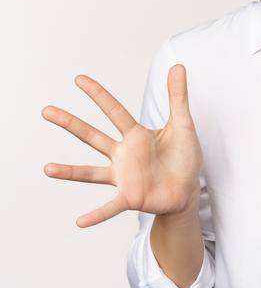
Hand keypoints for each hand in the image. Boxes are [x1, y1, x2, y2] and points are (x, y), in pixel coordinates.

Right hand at [41, 68, 202, 227]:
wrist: (188, 190)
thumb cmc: (184, 157)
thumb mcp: (184, 125)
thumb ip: (178, 97)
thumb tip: (177, 66)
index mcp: (136, 135)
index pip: (114, 111)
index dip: (98, 95)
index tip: (78, 79)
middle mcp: (124, 154)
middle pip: (93, 136)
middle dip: (71, 124)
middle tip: (46, 111)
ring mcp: (124, 176)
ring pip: (91, 172)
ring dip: (70, 172)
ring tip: (47, 169)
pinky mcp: (131, 196)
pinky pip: (110, 206)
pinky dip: (97, 214)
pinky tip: (80, 222)